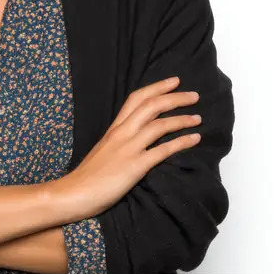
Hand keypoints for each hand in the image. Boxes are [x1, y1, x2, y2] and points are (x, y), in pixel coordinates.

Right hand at [61, 76, 200, 218]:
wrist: (75, 192)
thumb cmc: (89, 174)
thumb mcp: (105, 148)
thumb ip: (120, 139)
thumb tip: (137, 136)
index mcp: (114, 127)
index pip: (136, 98)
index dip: (157, 87)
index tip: (174, 81)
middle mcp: (122, 132)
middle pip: (151, 106)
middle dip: (175, 98)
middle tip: (194, 95)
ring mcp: (128, 148)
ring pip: (159, 125)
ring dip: (181, 119)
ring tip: (198, 118)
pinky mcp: (135, 166)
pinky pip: (162, 150)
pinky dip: (181, 142)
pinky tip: (194, 139)